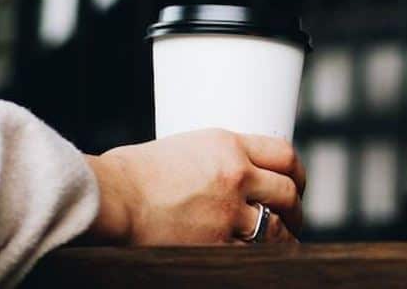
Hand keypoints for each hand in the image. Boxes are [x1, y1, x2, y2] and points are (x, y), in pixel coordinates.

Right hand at [84, 129, 305, 245]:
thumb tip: (226, 174)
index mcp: (228, 145)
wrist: (110, 197)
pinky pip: (253, 254)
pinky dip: (261, 258)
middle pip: (288, 192)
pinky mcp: (215, 244)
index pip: (284, 154)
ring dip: (285, 237)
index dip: (297, 173)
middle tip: (294, 217)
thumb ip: (213, 160)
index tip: (296, 183)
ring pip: (277, 227)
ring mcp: (228, 211)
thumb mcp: (183, 149)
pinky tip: (264, 261)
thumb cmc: (130, 173)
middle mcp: (236, 175)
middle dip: (296, 208)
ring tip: (286, 243)